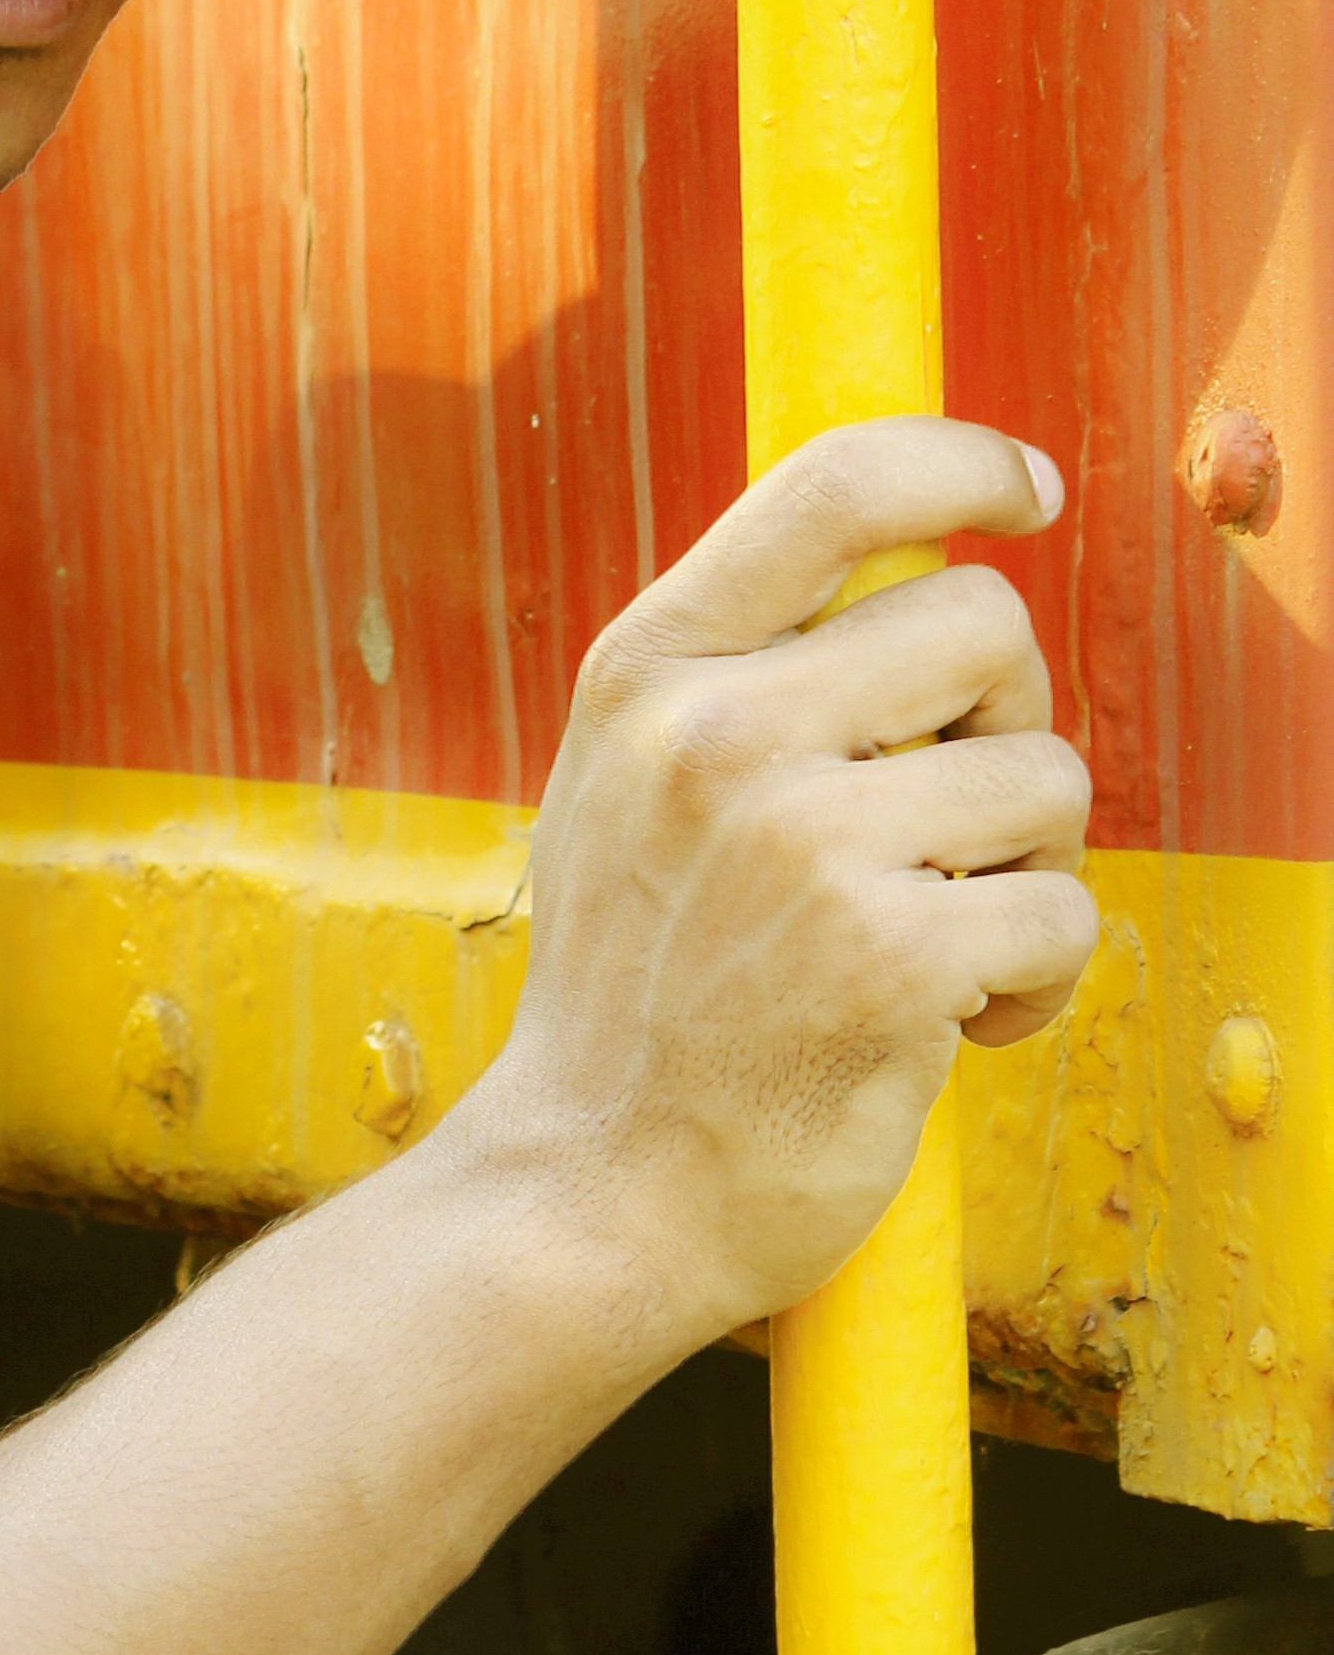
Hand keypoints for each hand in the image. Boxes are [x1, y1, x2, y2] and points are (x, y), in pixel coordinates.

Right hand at [468, 420, 1100, 1350]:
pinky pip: (1064, 916)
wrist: (591, 1192)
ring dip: (1025, 871)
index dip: (964, 463)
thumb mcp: (626, 786)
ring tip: (931, 942)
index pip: (836, 482)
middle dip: (1005, 724)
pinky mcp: (887, 961)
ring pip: (1049, 776)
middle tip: (947, 829)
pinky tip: (949, 1025)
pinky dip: (1034, 984)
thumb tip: (921, 557)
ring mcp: (799, 845)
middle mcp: (715, 736)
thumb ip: (738, 669)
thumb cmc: (637, 994)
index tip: (1026, 494)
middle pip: (987, 623)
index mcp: (649, 671)